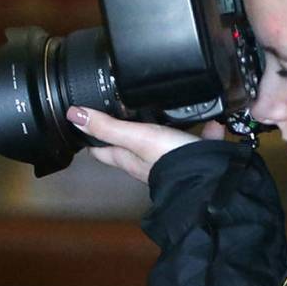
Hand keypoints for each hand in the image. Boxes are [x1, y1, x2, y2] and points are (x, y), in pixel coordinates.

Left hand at [67, 106, 224, 183]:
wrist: (211, 179)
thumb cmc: (170, 161)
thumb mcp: (137, 136)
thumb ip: (107, 126)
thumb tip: (73, 114)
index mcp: (129, 158)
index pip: (101, 149)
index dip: (91, 135)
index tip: (85, 121)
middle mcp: (147, 162)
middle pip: (132, 144)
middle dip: (129, 127)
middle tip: (125, 106)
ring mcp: (172, 160)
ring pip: (165, 141)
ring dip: (167, 127)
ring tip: (170, 106)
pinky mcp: (196, 157)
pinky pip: (198, 141)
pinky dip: (205, 131)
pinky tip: (212, 121)